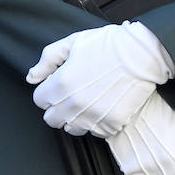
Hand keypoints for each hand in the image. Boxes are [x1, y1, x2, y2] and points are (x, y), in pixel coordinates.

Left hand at [27, 20, 174, 136]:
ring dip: (76, 117)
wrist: (142, 54)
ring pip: (71, 129)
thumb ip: (47, 60)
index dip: (48, 91)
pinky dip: (97, 122)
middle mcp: (73, 105)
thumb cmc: (108, 44)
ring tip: (89, 100)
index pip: (39, 100)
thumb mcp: (72, 43)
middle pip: (52, 119)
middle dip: (58, 107)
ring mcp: (92, 117)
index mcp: (60, 84)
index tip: (59, 85)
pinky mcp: (110, 124)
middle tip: (72, 94)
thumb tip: (32, 77)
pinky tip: (104, 106)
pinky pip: (95, 132)